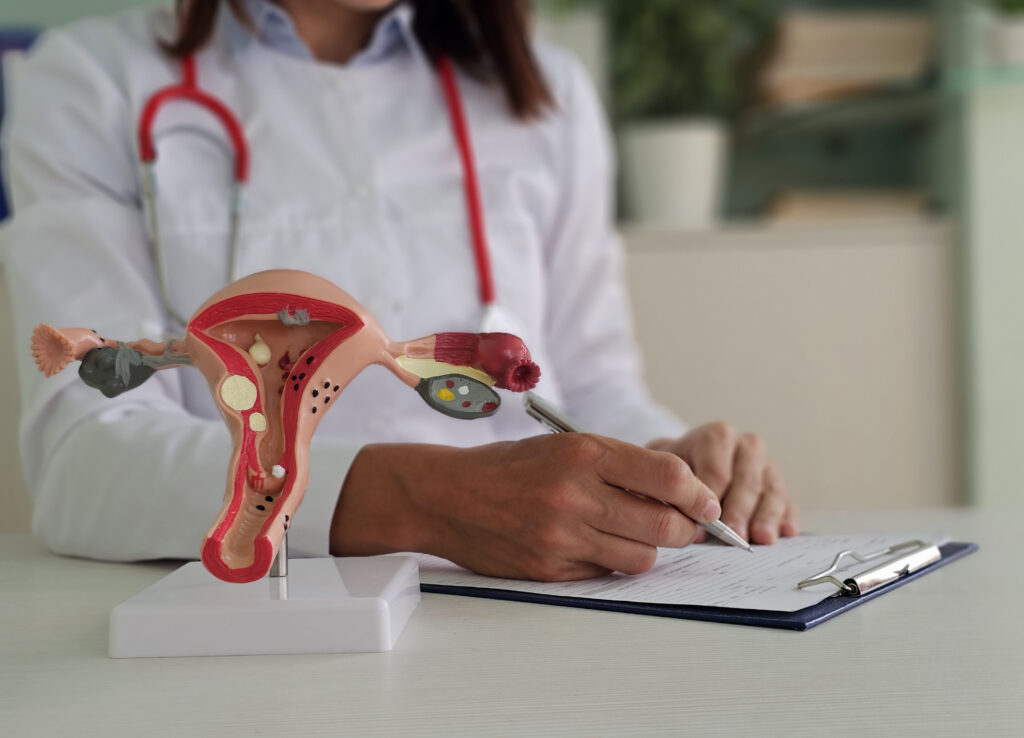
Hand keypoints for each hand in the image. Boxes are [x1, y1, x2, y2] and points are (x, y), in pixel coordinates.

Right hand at [332, 434, 722, 580]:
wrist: (447, 495)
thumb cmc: (510, 467)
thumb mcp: (564, 447)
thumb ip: (618, 466)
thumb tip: (679, 495)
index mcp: (583, 453)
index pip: (667, 476)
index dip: (698, 493)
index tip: (707, 502)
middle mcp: (575, 494)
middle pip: (664, 525)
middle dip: (686, 529)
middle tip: (688, 527)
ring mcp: (561, 537)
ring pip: (640, 557)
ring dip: (648, 549)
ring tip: (634, 536)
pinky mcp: (549, 569)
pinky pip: (604, 575)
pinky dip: (610, 564)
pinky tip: (595, 547)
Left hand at [648, 423, 798, 544]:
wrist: (689, 464)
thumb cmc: (675, 471)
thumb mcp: (663, 470)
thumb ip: (668, 487)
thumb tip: (682, 518)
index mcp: (717, 436)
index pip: (717, 469)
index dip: (710, 498)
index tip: (703, 522)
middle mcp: (746, 446)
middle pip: (747, 481)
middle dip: (739, 511)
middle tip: (734, 536)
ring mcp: (767, 465)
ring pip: (771, 491)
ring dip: (766, 517)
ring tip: (762, 538)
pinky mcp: (779, 485)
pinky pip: (788, 502)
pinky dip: (787, 518)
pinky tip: (786, 533)